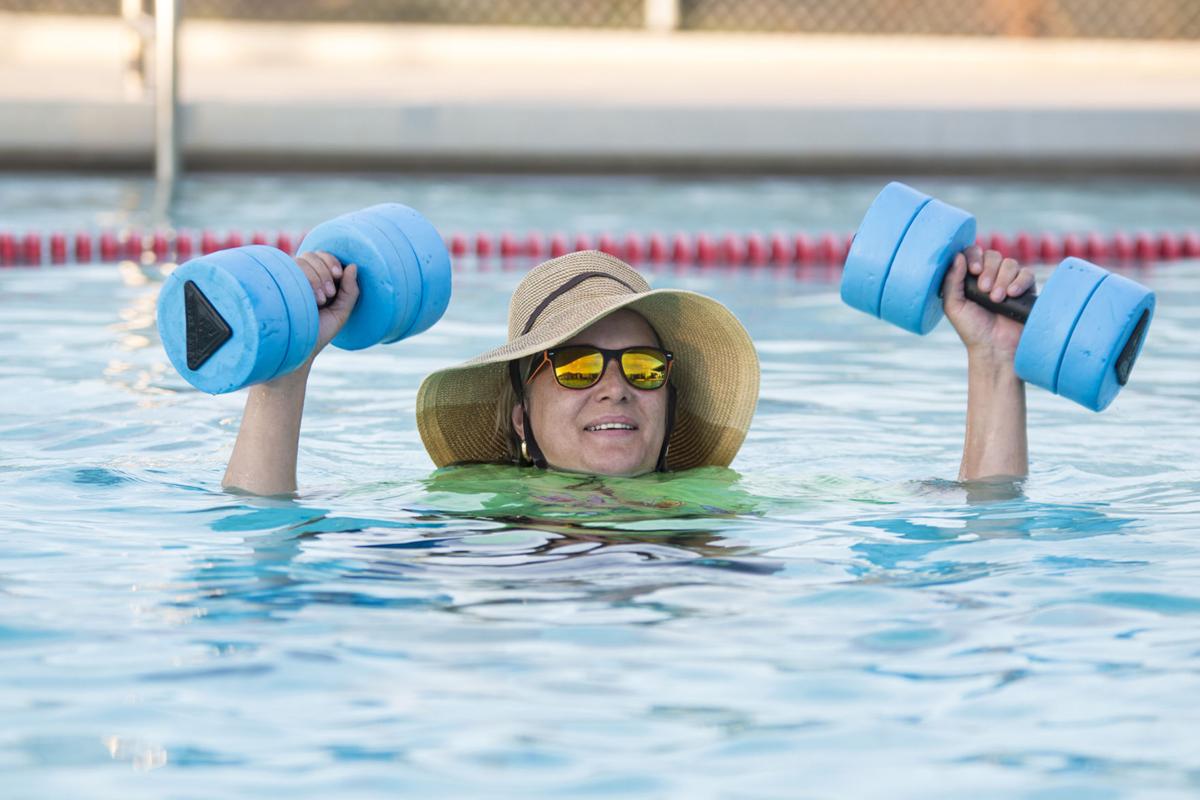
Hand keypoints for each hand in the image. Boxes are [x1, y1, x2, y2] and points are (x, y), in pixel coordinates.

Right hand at [294, 250, 359, 360]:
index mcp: (317, 280)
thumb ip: (350, 290)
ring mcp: (288, 281)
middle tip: (329, 294)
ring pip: (301, 260)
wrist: (300, 349)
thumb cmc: (320, 332)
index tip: (338, 275)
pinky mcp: (278, 285)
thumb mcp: (342, 311)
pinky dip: (306, 279)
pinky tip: (311, 298)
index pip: (323, 256)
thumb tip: (353, 266)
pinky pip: (290, 268)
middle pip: (312, 255)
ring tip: (321, 300)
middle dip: (324, 271)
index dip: (331, 261)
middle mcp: (301, 278)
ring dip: (316, 277)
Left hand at [942, 246, 1035, 363]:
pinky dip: (1019, 281)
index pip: (973, 253)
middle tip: (984, 290)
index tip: (973, 271)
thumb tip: (958, 255)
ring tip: (997, 299)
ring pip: (1010, 263)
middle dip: (988, 271)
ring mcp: (1009, 281)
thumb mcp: (954, 306)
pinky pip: (1027, 274)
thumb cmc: (972, 329)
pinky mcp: (1026, 289)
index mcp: (971, 278)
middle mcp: (990, 276)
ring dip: (1002, 279)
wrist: (995, 348)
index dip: (974, 256)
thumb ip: (952, 281)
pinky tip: (1012, 294)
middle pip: (992, 255)